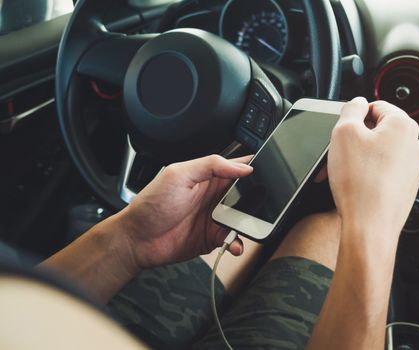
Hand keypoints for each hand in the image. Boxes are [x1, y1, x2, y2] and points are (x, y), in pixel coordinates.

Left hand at [116, 155, 252, 270]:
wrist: (137, 240)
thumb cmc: (150, 205)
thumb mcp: (178, 175)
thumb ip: (210, 165)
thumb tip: (241, 167)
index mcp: (207, 176)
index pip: (236, 167)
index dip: (253, 167)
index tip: (269, 170)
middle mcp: (214, 196)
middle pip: (246, 194)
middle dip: (258, 198)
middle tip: (264, 203)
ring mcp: (215, 217)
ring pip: (243, 218)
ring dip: (250, 223)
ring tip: (248, 226)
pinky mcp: (213, 237)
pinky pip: (233, 239)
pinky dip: (238, 242)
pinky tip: (234, 244)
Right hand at [328, 98, 418, 247]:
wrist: (370, 226)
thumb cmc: (360, 184)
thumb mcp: (343, 133)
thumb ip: (350, 110)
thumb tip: (357, 103)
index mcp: (403, 126)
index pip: (376, 106)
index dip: (353, 117)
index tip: (342, 130)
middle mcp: (414, 145)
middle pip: (376, 131)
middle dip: (352, 141)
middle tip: (336, 154)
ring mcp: (412, 168)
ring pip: (376, 152)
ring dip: (356, 158)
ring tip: (340, 172)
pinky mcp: (405, 186)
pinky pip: (381, 171)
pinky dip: (365, 173)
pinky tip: (352, 184)